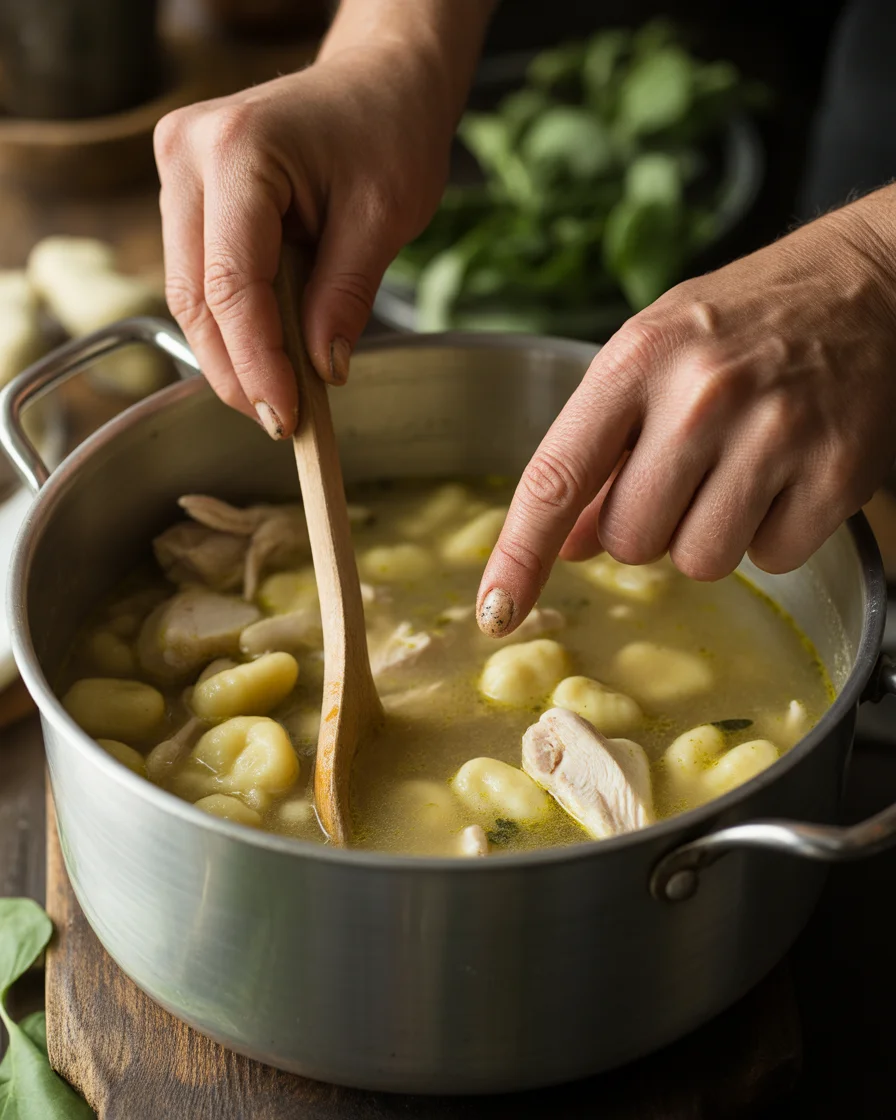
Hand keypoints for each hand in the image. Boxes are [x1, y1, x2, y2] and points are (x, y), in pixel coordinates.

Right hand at [153, 43, 454, 437]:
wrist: (377, 79)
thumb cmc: (389, 127)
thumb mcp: (385, 217)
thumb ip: (346, 296)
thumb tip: (321, 372)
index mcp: (239, 151)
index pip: (232, 283)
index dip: (257, 361)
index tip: (287, 415)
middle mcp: (188, 154)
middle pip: (195, 296)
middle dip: (237, 370)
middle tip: (282, 422)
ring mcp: (178, 170)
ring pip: (188, 294)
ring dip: (231, 354)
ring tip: (280, 396)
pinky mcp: (187, 192)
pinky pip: (198, 276)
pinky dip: (232, 323)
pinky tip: (267, 354)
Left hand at [477, 188, 895, 636]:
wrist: (869, 284)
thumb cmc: (743, 321)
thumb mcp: (652, 357)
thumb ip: (601, 445)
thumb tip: (568, 542)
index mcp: (637, 359)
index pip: (556, 477)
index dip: (520, 554)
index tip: (496, 610)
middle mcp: (701, 396)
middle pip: (629, 540)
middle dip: (646, 525)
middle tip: (685, 469)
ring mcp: (775, 434)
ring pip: (698, 562)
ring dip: (708, 534)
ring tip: (738, 469)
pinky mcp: (838, 472)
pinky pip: (773, 557)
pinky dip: (773, 534)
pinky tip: (787, 474)